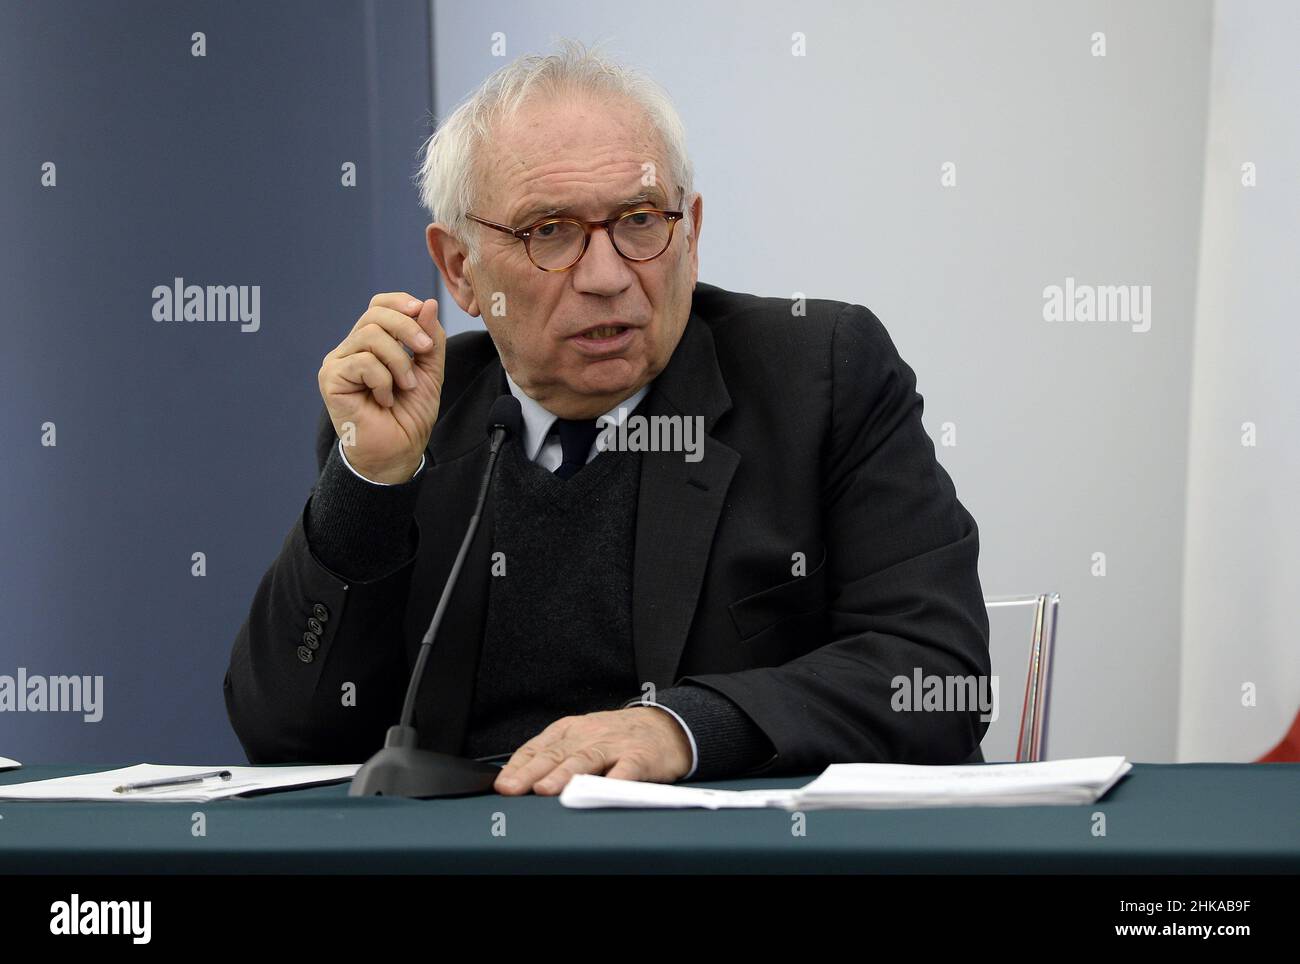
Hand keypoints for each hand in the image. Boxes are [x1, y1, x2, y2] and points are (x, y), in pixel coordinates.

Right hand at [318, 292, 445, 482]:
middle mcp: (351, 348)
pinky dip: (383, 381)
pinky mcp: (330, 378)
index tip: (422, 312)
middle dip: (408, 328)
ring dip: (399, 361)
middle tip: (425, 351)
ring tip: (406, 387)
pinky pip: (363, 361)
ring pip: (371, 335)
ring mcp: (338, 362)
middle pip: (375, 314)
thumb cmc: (409, 416)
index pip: (378, 305)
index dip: (400, 303)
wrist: (398, 452)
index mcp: (372, 344)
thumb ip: (430, 339)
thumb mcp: (430, 372)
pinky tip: (384, 400)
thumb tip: (427, 303)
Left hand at [494, 707, 692, 795]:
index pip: (538, 747)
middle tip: (513, 788)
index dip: (518, 766)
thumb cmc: (617, 737)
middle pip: (557, 754)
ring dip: (564, 775)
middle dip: (531, 772)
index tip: (502, 783)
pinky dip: (614, 780)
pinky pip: (626, 769)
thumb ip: (554, 755)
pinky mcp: (640, 757)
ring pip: (586, 759)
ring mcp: (615, 745)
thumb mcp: (582, 737)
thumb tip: (516, 777)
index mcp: (572, 730)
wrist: (666, 726)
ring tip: (545, 789)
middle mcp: (590, 735)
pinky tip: (602, 790)